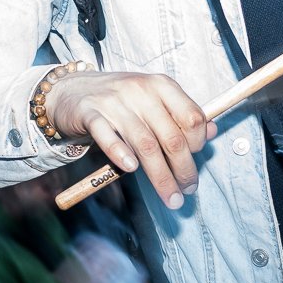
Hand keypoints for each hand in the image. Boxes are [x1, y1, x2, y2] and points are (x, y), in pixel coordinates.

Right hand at [46, 71, 213, 209]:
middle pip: (171, 137)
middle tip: (186, 191)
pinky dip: (121, 154)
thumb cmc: (119, 100)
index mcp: (161, 85)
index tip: (193, 162)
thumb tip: (212, 131)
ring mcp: (114, 101)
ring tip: (170, 197)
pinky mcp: (90, 114)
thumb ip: (180, 115)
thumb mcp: (152, 100)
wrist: (71, 90)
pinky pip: (108, 137)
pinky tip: (130, 169)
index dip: (198, 145)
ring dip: (160, 176)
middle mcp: (140, 90)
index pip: (192, 117)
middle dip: (183, 170)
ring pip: (145, 143)